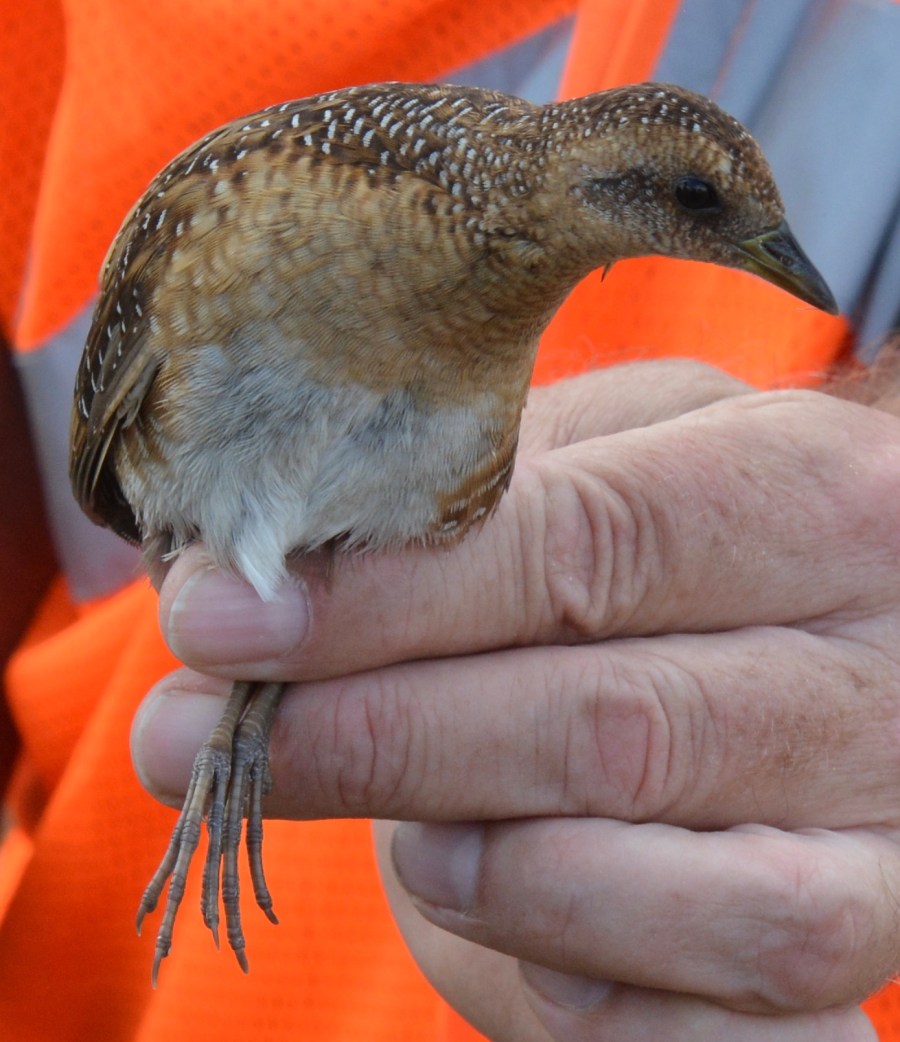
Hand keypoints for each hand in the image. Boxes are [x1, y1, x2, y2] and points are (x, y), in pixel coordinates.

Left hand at [131, 359, 899, 1041]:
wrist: (821, 600)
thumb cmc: (684, 510)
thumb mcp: (611, 449)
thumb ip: (484, 496)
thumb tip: (280, 569)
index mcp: (814, 489)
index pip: (580, 546)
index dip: (386, 598)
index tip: (216, 618)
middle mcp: (881, 655)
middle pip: (614, 726)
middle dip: (380, 739)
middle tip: (200, 739)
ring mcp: (891, 810)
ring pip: (700, 893)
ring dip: (498, 874)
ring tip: (395, 838)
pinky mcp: (877, 923)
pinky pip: (754, 1016)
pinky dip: (601, 986)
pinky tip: (493, 909)